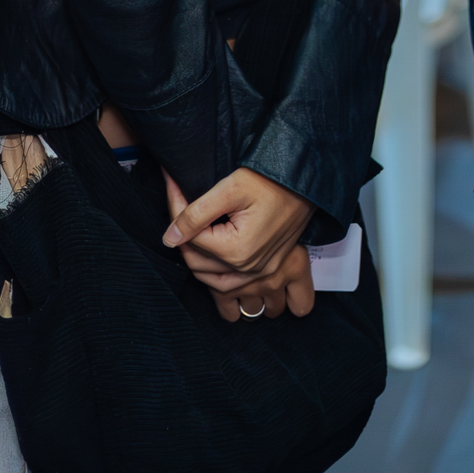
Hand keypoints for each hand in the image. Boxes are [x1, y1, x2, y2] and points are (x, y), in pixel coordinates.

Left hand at [162, 167, 315, 320]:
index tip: (174, 189)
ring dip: (200, 268)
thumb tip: (169, 237)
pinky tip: (220, 277)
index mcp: (237, 250)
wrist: (304, 179)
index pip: (191, 241)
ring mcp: (263, 273)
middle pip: (200, 265)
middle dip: (185, 239)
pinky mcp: (273, 270)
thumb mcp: (230, 188)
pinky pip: (245, 292)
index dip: (177, 212)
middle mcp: (250, 269)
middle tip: (180, 208)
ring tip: (192, 242)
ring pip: (218, 286)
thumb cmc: (270, 180)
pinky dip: (229, 289)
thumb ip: (196, 213)